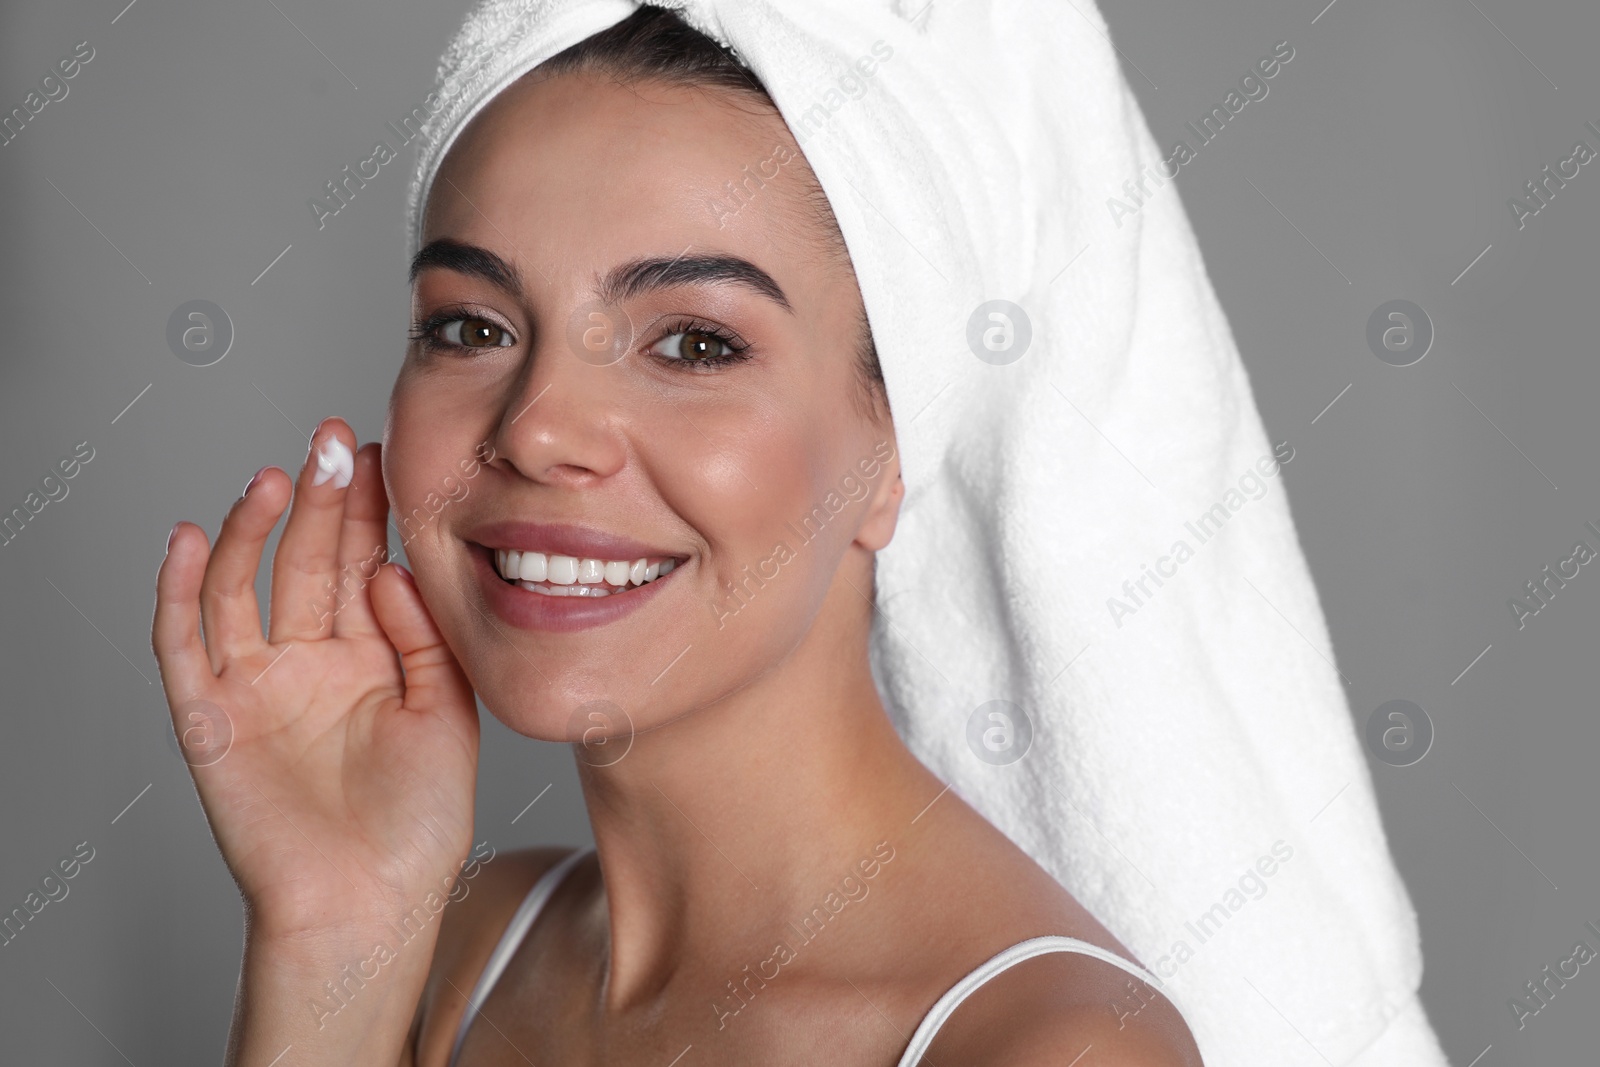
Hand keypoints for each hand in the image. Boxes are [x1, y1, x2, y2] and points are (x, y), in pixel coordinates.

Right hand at [152, 418, 479, 941]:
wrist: (372, 906)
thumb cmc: (418, 825)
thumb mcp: (450, 711)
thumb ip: (423, 635)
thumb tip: (388, 566)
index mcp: (372, 659)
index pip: (360, 564)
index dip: (367, 510)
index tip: (380, 452)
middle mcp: (312, 664)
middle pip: (307, 562)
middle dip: (320, 500)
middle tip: (331, 438)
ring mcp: (259, 688)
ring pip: (245, 588)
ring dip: (255, 530)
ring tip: (277, 477)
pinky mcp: (212, 719)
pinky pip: (185, 646)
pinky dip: (182, 592)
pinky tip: (196, 538)